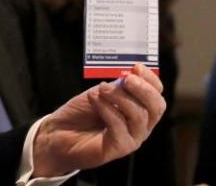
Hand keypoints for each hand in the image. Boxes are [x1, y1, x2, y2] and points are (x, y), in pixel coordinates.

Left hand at [32, 63, 165, 176]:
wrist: (59, 132)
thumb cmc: (81, 112)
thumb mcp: (100, 93)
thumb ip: (116, 86)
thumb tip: (129, 74)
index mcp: (140, 110)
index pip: (156, 95)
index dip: (150, 79)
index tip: (136, 67)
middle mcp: (141, 126)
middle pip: (156, 107)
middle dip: (143, 89)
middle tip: (126, 78)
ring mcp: (132, 138)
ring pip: (138, 116)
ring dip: (120, 97)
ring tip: (102, 88)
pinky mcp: (119, 148)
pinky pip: (119, 127)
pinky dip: (107, 108)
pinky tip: (94, 98)